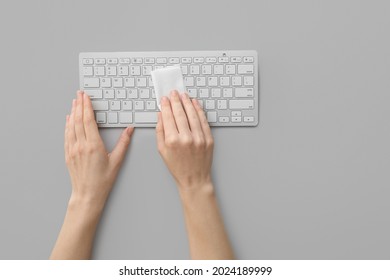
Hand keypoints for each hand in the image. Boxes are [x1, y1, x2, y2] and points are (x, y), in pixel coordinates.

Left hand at [65, 91, 133, 206]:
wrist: (88, 194)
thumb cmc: (102, 180)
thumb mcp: (117, 161)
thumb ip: (123, 143)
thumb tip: (129, 130)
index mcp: (93, 145)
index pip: (88, 120)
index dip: (86, 107)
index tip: (86, 97)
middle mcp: (81, 145)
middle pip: (78, 120)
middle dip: (79, 105)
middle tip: (80, 94)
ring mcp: (73, 149)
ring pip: (71, 126)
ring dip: (72, 112)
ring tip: (74, 102)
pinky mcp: (68, 154)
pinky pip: (67, 135)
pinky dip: (67, 125)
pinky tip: (68, 119)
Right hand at [156, 90, 213, 192]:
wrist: (194, 179)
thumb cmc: (177, 167)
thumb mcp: (162, 150)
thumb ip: (160, 131)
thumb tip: (160, 115)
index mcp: (172, 141)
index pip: (168, 117)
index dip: (166, 106)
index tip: (164, 99)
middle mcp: (186, 138)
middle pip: (180, 113)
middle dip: (176, 101)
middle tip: (173, 93)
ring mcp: (199, 138)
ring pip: (193, 114)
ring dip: (187, 102)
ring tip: (184, 95)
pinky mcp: (208, 139)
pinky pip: (203, 121)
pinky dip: (199, 110)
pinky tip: (195, 104)